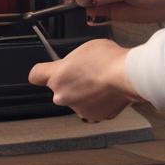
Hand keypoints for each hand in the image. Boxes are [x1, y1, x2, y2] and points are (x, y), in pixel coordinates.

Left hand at [28, 38, 145, 120]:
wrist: (128, 76)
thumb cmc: (109, 59)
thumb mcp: (86, 48)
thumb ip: (74, 61)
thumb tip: (77, 64)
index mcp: (57, 76)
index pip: (36, 75)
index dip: (42, 72)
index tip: (45, 71)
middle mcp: (63, 95)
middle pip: (60, 89)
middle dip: (70, 83)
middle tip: (86, 73)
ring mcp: (78, 108)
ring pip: (76, 100)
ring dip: (84, 93)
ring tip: (101, 81)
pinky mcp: (94, 116)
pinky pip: (92, 107)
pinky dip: (98, 102)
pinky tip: (108, 91)